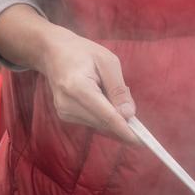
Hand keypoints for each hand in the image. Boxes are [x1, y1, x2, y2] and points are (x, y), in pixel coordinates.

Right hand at [29, 25, 134, 139]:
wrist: (52, 53)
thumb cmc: (82, 52)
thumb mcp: (107, 62)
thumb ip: (118, 89)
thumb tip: (129, 114)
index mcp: (77, 87)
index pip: (105, 115)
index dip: (125, 129)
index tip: (142, 142)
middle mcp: (67, 104)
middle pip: (103, 123)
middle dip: (123, 122)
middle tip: (132, 109)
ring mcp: (64, 112)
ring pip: (99, 125)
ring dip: (112, 117)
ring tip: (108, 91)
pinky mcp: (65, 116)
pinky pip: (92, 122)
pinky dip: (104, 116)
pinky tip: (102, 98)